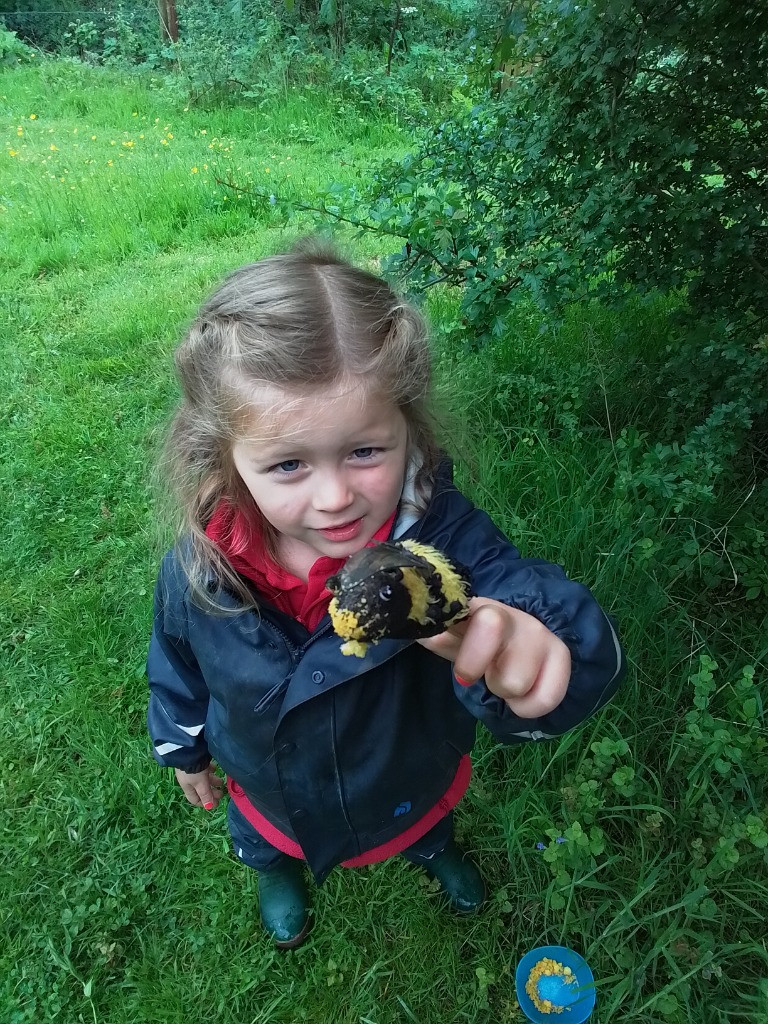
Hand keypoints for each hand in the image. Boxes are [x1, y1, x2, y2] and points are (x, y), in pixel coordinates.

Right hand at [174, 761, 224, 810]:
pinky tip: (215, 768)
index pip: (194, 799)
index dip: (205, 803)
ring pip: (204, 778)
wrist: (188, 750)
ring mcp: (193, 769)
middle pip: (201, 789)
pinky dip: (211, 770)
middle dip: (212, 792)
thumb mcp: (200, 784)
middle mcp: (189, 779)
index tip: (215, 804)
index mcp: (187, 787)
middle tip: (222, 793)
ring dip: (213, 781)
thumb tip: (209, 808)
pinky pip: (205, 768)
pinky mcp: (197, 760)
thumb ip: (205, 794)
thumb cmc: (193, 770)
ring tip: (221, 781)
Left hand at [418, 597, 570, 717]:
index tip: (464, 676)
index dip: (474, 658)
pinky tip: (522, 691)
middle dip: (493, 683)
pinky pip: (547, 699)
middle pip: (509, 677)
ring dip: (508, 693)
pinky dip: (528, 706)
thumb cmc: (477, 638)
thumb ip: (440, 638)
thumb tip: (429, 636)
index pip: (488, 624)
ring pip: (521, 688)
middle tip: (490, 674)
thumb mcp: (455, 637)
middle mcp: (521, 620)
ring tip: (505, 677)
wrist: (514, 630)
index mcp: (486, 612)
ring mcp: (544, 638)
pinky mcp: (562, 657)